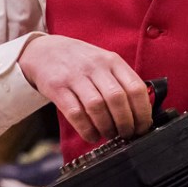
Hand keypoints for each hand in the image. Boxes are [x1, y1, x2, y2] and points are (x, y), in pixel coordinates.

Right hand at [18, 35, 152, 141]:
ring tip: (109, 134)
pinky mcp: (57, 88)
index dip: (142, 112)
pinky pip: (75, 114)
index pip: (135, 87)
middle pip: (117, 99)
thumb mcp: (104, 62)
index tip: (143, 126)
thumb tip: (141, 111)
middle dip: (125, 123)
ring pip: (97, 107)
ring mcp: (75, 76)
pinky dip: (87, 129)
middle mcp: (95, 67)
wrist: (44, 51)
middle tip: (126, 134)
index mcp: (112, 61)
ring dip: (106, 127)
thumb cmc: (80, 61)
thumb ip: (121, 81)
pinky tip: (91, 135)